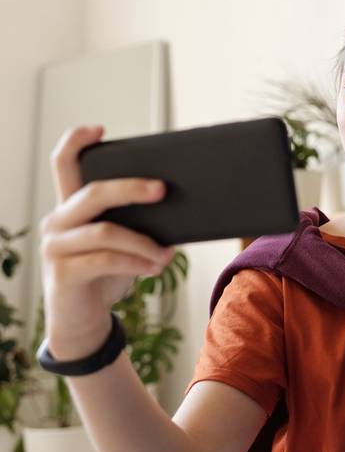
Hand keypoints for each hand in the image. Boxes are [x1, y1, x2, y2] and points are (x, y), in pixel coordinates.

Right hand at [39, 126, 174, 358]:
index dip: (76, 142)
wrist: (85, 321)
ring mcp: (56, 247)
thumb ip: (138, 223)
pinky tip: (156, 267)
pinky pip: (106, 260)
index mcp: (71, 208)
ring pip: (106, 231)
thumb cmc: (107, 275)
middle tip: (163, 189)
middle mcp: (56, 222)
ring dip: (144, 242)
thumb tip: (182, 205)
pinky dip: (137, 262)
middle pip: (93, 193)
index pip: (63, 165)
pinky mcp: (63, 273)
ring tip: (167, 255)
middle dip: (132, 188)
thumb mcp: (124, 244)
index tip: (100, 129)